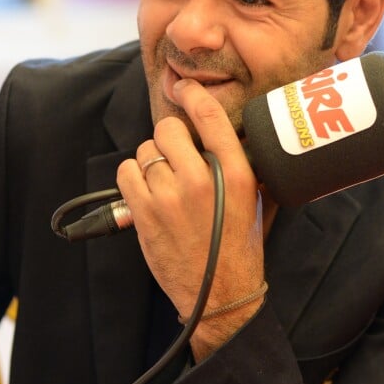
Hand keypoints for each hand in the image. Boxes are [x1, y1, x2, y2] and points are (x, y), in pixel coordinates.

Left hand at [117, 79, 264, 359]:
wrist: (218, 295)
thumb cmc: (240, 248)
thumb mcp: (256, 202)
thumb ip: (245, 166)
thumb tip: (228, 134)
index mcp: (237, 175)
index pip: (211, 118)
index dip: (193, 95)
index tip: (185, 88)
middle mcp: (202, 181)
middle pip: (168, 129)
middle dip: (170, 139)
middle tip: (176, 156)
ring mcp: (169, 197)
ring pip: (145, 151)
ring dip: (152, 161)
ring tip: (163, 180)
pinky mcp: (144, 214)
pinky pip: (127, 172)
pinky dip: (133, 176)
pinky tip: (147, 190)